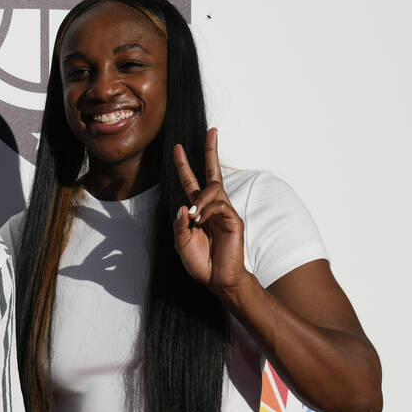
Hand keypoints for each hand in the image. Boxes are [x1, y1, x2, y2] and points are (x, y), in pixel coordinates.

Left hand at [171, 127, 249, 297]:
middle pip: (213, 173)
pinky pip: (220, 205)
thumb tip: (184, 206)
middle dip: (212, 151)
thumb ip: (180, 223)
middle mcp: (213, 207)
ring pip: (213, 188)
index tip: (177, 147)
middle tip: (212, 131)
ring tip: (195, 216)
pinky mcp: (234, 219)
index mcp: (199, 210)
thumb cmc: (200, 262)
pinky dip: (208, 211)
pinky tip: (203, 221)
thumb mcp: (181, 242)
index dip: (184, 165)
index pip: (192, 182)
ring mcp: (225, 211)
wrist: (217, 280)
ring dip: (200, 200)